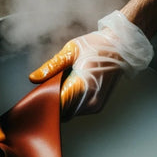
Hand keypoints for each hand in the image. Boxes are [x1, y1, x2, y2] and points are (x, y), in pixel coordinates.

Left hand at [29, 10, 152, 118]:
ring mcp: (95, 105)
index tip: (37, 92)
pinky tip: (69, 89)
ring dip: (61, 103)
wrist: (122, 46)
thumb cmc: (98, 45)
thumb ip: (51, 67)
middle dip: (51, 101)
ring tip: (59, 85)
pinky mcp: (97, 107)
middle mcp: (91, 99)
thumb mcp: (71, 51)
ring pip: (68, 112)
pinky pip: (77, 110)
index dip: (44, 99)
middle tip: (46, 86)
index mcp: (83, 84)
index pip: (56, 102)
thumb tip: (33, 78)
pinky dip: (70, 103)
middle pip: (61, 110)